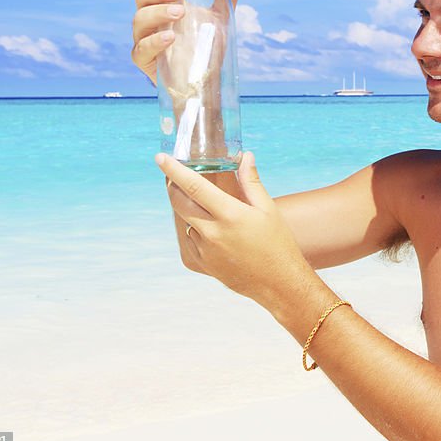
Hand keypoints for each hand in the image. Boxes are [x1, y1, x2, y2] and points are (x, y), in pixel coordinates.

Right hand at [132, 0, 241, 84]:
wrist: (203, 79)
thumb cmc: (205, 42)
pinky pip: (142, 48)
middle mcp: (149, 16)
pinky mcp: (144, 60)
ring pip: (140, 19)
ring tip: (180, 12)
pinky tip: (171, 37)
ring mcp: (144, 37)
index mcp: (163, 1)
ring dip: (159, 12)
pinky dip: (155, 41)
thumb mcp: (219, 18)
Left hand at [157, 151, 303, 302]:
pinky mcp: (202, 264)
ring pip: (184, 220)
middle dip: (173, 186)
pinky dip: (195, 229)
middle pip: (179, 202)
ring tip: (206, 205)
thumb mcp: (268, 209)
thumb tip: (245, 157)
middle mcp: (213, 233)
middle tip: (175, 176)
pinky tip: (213, 230)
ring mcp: (205, 251)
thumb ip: (251, 182)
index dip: (174, 170)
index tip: (161, 158)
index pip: (193, 186)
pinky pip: (189, 240)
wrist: (279, 283)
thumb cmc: (277, 243)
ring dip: (188, 208)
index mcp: (230, 215)